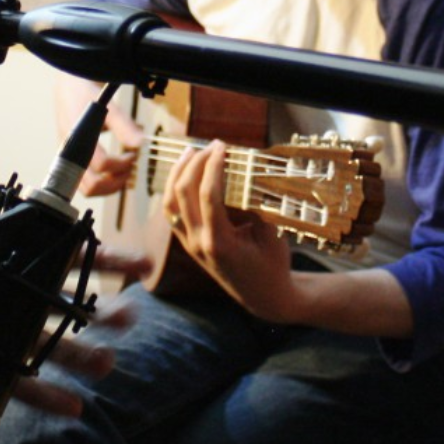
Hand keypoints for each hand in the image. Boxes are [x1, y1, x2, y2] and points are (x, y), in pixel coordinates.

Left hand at [0, 197, 144, 419]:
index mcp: (6, 259)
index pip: (60, 256)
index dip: (99, 258)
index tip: (135, 264)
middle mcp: (12, 295)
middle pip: (67, 303)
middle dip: (103, 310)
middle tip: (129, 317)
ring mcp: (0, 331)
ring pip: (51, 344)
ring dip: (82, 354)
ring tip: (107, 363)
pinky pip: (19, 382)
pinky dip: (46, 396)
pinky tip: (73, 405)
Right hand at [56, 74, 143, 197]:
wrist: (68, 88)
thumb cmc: (88, 96)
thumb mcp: (109, 107)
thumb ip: (124, 127)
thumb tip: (140, 145)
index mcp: (78, 137)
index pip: (101, 164)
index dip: (122, 163)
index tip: (133, 155)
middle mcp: (70, 152)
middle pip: (91, 185)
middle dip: (116, 181)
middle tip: (129, 169)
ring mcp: (68, 159)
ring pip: (86, 189)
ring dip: (108, 187)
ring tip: (122, 173)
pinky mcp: (70, 161)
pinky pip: (83, 183)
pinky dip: (100, 184)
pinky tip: (112, 172)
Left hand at [163, 140, 292, 316]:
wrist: (264, 297)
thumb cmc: (273, 265)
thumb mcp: (272, 235)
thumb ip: (256, 207)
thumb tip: (244, 173)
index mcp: (220, 243)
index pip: (208, 196)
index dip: (212, 167)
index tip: (221, 146)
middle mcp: (198, 243)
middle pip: (182, 195)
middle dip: (194, 164)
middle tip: (210, 145)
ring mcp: (189, 244)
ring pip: (169, 203)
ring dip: (177, 174)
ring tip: (191, 152)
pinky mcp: (186, 243)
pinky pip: (171, 213)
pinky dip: (174, 190)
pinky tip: (185, 174)